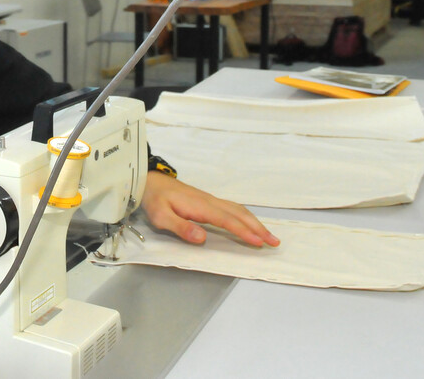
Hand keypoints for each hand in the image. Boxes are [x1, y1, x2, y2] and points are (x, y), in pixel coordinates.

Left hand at [140, 172, 279, 247]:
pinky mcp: (208, 200)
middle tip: (274, 242)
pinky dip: (246, 216)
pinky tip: (250, 222)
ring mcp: (210, 200)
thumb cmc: (154, 200)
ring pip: (238, 210)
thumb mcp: (161, 217)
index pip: (227, 220)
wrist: (150, 181)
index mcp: (200, 206)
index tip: (259, 242)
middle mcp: (210, 201)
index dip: (244, 232)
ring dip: (255, 222)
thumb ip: (181, 227)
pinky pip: (233, 208)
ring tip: (268, 236)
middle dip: (258, 228)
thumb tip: (203, 238)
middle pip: (239, 214)